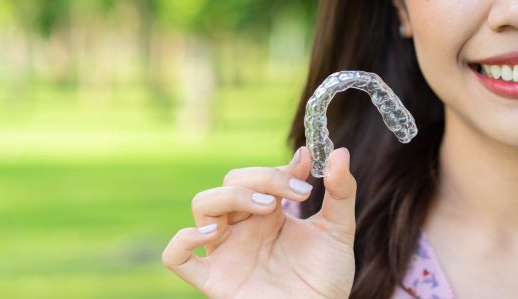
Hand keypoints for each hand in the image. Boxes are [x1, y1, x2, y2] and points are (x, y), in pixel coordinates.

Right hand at [162, 147, 356, 298]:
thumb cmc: (326, 278)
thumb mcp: (338, 231)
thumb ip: (340, 192)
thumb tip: (340, 152)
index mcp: (267, 214)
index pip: (257, 175)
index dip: (278, 168)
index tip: (307, 168)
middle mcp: (242, 228)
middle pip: (230, 182)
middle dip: (262, 179)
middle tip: (295, 195)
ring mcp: (226, 251)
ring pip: (202, 205)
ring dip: (230, 196)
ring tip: (268, 208)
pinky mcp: (215, 279)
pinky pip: (177, 258)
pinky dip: (182, 241)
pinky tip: (211, 233)